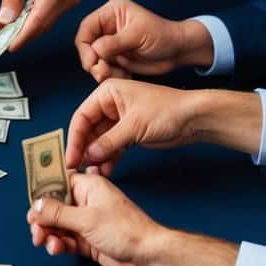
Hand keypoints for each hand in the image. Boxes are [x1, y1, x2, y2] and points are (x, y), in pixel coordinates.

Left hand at [0, 0, 82, 51]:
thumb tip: (4, 18)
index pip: (35, 23)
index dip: (18, 37)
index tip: (2, 46)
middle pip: (39, 27)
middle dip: (16, 33)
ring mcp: (71, 0)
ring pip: (44, 23)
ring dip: (23, 26)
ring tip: (1, 22)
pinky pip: (48, 14)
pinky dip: (32, 18)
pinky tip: (18, 14)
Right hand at [26, 172, 165, 265]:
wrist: (148, 256)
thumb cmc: (128, 230)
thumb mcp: (87, 219)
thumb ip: (58, 213)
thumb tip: (36, 206)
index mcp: (88, 187)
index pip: (58, 182)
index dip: (42, 192)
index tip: (31, 203)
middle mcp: (85, 202)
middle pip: (53, 207)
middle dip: (42, 220)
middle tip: (36, 231)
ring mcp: (86, 222)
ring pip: (57, 226)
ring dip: (49, 235)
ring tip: (48, 243)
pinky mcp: (87, 240)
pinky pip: (65, 240)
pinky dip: (59, 245)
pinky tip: (58, 249)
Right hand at [66, 79, 201, 174]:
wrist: (195, 119)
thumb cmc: (167, 110)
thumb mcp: (134, 125)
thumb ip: (109, 141)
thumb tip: (88, 155)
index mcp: (107, 93)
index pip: (82, 117)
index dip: (75, 138)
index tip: (71, 157)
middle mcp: (110, 105)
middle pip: (88, 130)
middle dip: (84, 150)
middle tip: (78, 168)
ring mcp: (119, 120)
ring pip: (99, 141)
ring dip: (96, 157)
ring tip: (94, 172)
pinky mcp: (128, 133)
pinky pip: (112, 147)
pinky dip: (108, 158)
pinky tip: (106, 170)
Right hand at [74, 0, 213, 81]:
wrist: (179, 51)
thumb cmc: (163, 36)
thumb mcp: (137, 35)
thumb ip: (113, 42)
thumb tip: (94, 50)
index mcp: (112, 12)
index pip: (87, 28)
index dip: (85, 46)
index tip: (92, 61)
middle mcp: (108, 26)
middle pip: (87, 45)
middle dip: (93, 61)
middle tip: (103, 72)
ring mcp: (111, 43)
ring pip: (94, 60)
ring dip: (102, 70)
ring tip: (118, 74)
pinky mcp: (115, 57)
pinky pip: (104, 68)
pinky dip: (111, 75)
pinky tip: (124, 75)